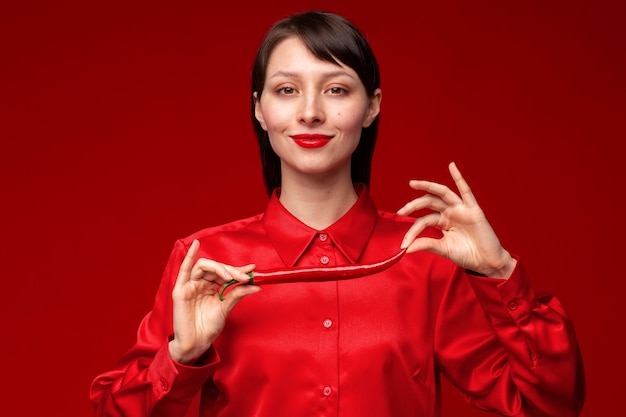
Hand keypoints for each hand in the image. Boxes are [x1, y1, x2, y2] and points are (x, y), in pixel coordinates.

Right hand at [168, 240, 260, 363]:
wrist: (197, 343)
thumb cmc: (208, 327)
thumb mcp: (226, 308)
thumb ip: (237, 294)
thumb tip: (256, 285)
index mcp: (212, 287)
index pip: (226, 273)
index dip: (239, 270)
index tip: (253, 270)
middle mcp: (201, 284)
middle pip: (217, 268)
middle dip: (232, 270)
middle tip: (245, 276)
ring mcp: (190, 285)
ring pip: (204, 266)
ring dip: (219, 268)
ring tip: (230, 276)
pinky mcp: (180, 290)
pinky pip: (184, 269)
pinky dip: (189, 256)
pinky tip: (196, 245)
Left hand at [397, 162, 516, 277]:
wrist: (486, 261)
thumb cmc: (467, 254)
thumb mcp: (443, 249)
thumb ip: (426, 245)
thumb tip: (406, 248)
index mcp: (442, 221)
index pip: (422, 221)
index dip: (412, 232)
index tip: (404, 245)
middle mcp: (450, 212)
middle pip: (428, 202)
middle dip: (413, 205)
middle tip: (400, 212)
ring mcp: (461, 209)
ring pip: (442, 193)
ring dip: (427, 186)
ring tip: (412, 183)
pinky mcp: (473, 209)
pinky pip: (466, 191)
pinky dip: (459, 178)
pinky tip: (452, 166)